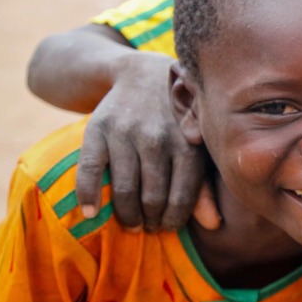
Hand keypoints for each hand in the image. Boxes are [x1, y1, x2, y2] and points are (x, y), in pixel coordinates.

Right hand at [75, 52, 218, 230]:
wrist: (142, 75)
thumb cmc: (177, 121)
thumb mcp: (196, 146)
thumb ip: (203, 185)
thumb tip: (213, 225)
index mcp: (187, 143)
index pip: (181, 197)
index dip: (173, 220)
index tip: (167, 227)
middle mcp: (158, 138)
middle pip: (151, 198)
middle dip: (150, 221)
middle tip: (148, 227)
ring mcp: (126, 133)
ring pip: (123, 189)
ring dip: (125, 215)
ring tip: (130, 223)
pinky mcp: (98, 130)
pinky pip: (89, 171)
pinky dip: (88, 197)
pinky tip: (91, 213)